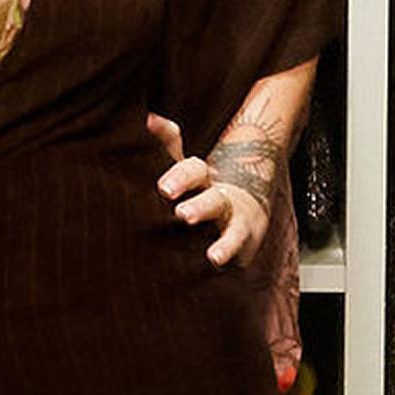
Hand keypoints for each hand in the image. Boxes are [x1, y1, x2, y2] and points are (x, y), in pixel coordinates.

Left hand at [149, 112, 271, 267]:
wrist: (246, 211)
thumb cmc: (200, 190)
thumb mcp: (185, 168)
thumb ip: (168, 144)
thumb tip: (147, 117)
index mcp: (203, 181)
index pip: (195, 172)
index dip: (181, 178)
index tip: (164, 189)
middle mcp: (222, 202)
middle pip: (214, 201)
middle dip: (200, 208)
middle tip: (183, 215)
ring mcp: (235, 228)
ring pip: (233, 233)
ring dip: (225, 244)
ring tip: (214, 255)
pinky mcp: (242, 253)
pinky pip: (239, 261)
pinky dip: (234, 267)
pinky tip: (224, 276)